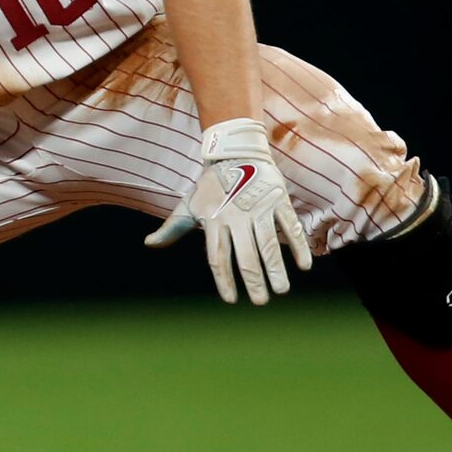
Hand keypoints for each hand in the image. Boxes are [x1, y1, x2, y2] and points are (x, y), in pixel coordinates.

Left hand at [144, 117, 313, 305]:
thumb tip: (148, 243)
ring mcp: (258, 207)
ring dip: (276, 269)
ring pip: (268, 244)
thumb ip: (172, 228)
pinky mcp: (277, 197)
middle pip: (246, 256)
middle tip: (261, 301)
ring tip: (281, 290)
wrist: (235, 149)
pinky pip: (289, 225)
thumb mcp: (189, 205)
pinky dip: (297, 244)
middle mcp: (236, 217)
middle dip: (254, 282)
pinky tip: (303, 265)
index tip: (231, 300)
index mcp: (214, 221)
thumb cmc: (210, 183)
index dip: (224, 281)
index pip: (218, 258)